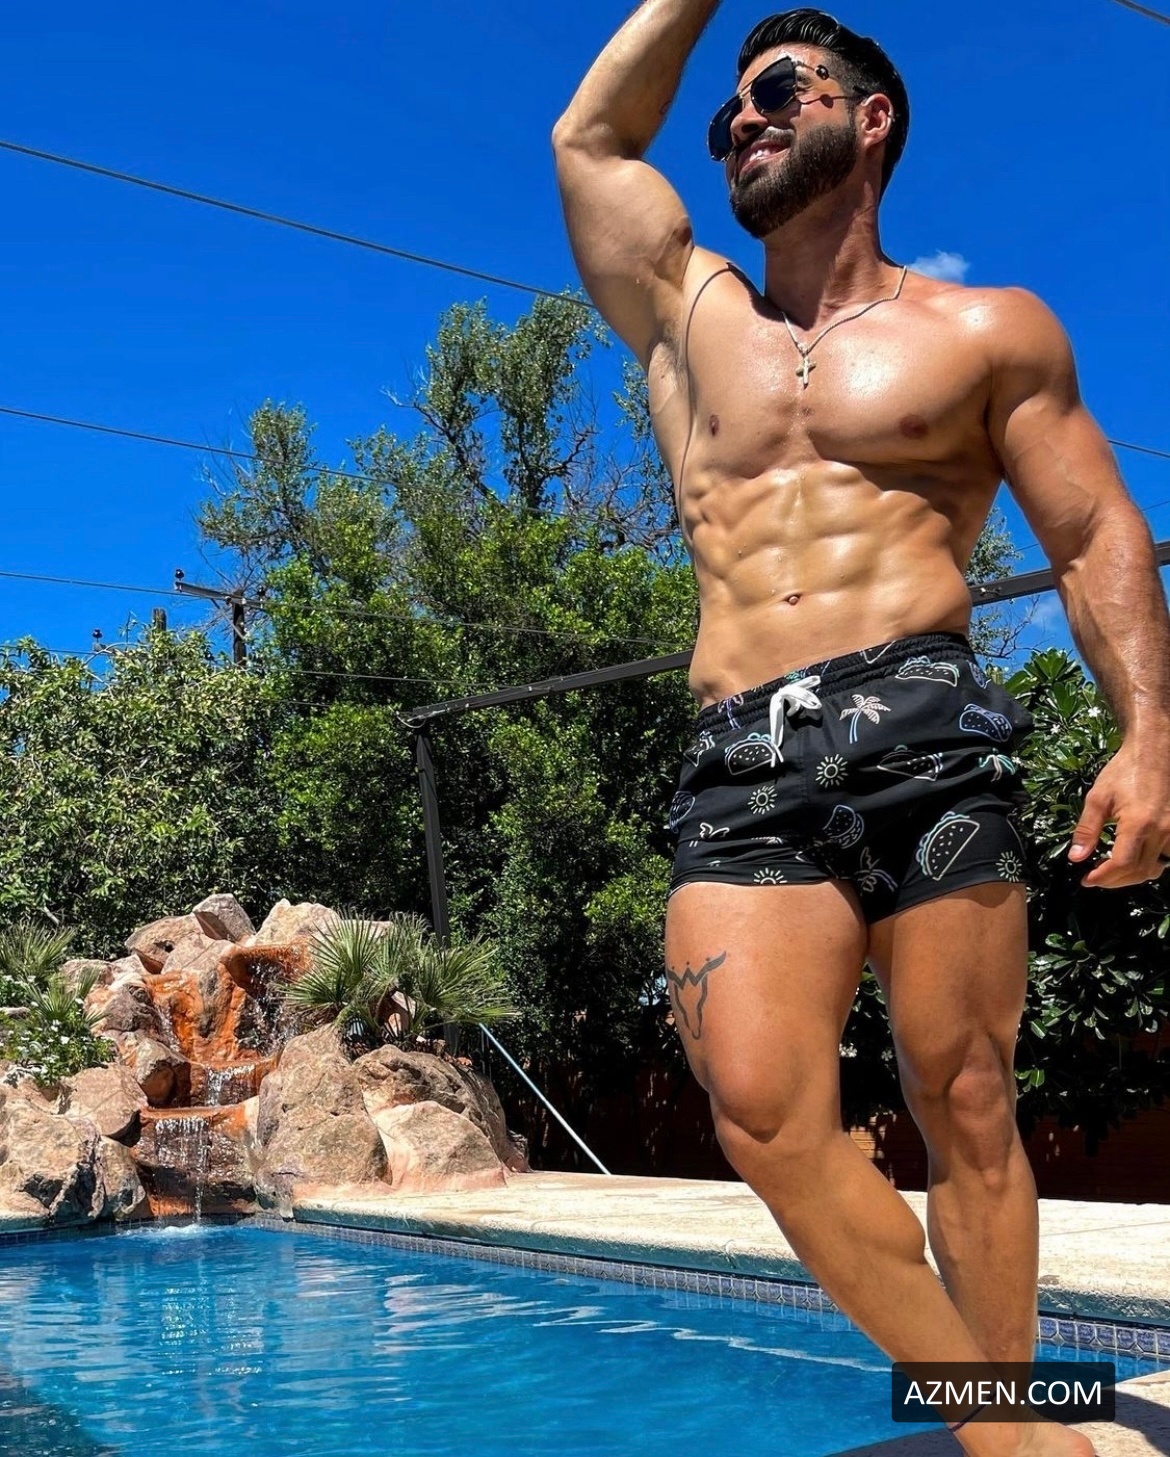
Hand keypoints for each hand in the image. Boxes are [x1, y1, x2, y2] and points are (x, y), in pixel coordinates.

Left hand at [1069, 739, 1169, 886]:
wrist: (1155, 752)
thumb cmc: (1124, 771)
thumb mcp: (1098, 798)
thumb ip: (1086, 830)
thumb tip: (1075, 858)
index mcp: (1138, 823)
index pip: (1122, 864)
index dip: (1103, 877)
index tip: (1087, 880)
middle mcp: (1162, 831)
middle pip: (1139, 871)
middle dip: (1114, 880)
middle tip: (1095, 878)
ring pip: (1156, 868)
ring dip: (1133, 876)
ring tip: (1112, 872)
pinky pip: (1168, 858)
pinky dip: (1151, 865)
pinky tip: (1136, 861)